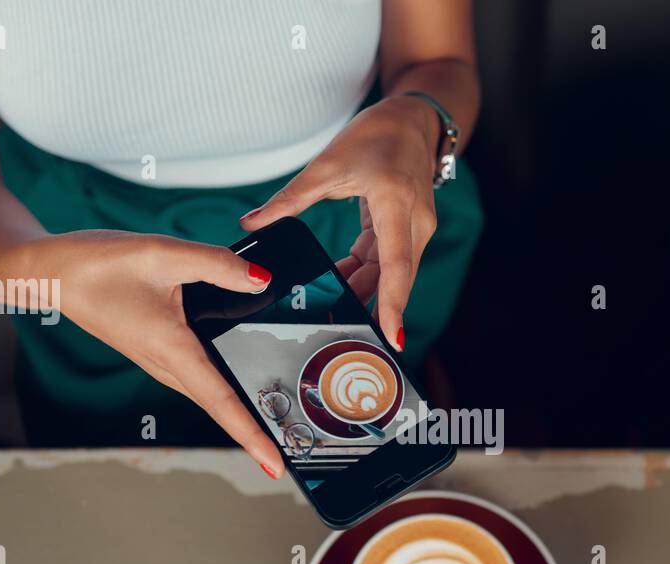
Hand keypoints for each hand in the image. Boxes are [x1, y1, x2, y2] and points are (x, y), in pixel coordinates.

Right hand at [8, 230, 283, 475]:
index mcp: (171, 349)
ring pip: (210, 393)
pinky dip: (226, 387)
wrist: (51, 273)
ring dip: (242, 412)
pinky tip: (248, 379)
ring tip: (282, 426)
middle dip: (257, 433)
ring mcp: (161, 362)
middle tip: (296, 451)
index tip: (276, 465)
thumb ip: (216, 265)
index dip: (251, 435)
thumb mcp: (160, 253)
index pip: (220, 402)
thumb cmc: (97, 264)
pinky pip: (200, 376)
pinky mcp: (159, 352)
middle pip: (220, 407)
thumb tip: (261, 279)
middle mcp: (167, 364)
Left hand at [239, 95, 441, 351]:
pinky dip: (365, 273)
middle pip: (393, 278)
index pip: (395, 265)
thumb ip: (290, 199)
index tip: (392, 336)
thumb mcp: (327, 164)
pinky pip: (388, 263)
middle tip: (334, 327)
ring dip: (362, 288)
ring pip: (391, 274)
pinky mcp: (409, 233)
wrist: (412, 121)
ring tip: (328, 302)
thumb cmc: (377, 135)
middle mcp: (414, 222)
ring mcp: (416, 230)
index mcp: (394, 202)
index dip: (392, 304)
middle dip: (368, 305)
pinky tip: (340, 279)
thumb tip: (253, 223)